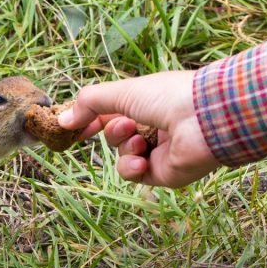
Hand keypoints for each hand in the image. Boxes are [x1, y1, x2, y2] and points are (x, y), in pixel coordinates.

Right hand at [58, 71, 220, 187]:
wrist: (204, 119)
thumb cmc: (167, 97)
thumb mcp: (122, 92)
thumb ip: (89, 104)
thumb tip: (62, 120)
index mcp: (146, 103)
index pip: (111, 113)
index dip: (91, 119)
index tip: (72, 126)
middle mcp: (153, 127)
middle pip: (115, 135)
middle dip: (113, 131)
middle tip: (125, 125)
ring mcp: (158, 151)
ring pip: (122, 155)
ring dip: (123, 148)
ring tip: (137, 140)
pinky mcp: (164, 173)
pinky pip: (135, 174)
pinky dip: (132, 167)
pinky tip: (141, 161)